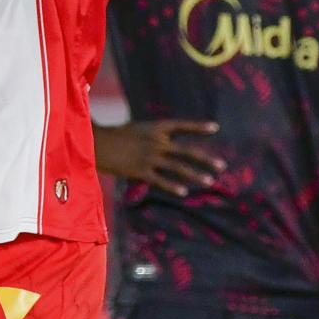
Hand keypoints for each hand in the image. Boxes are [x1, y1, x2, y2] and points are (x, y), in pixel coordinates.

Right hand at [93, 120, 223, 195]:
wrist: (96, 143)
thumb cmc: (115, 136)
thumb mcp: (137, 130)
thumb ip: (153, 135)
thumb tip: (166, 141)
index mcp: (155, 128)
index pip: (182, 126)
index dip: (199, 127)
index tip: (216, 128)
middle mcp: (156, 141)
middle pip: (187, 151)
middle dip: (206, 159)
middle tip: (222, 166)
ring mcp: (149, 156)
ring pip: (178, 168)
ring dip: (196, 175)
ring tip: (209, 181)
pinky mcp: (141, 170)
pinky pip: (161, 180)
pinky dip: (173, 186)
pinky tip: (184, 192)